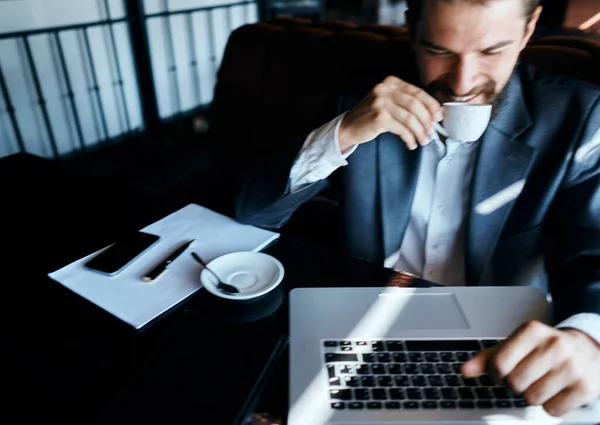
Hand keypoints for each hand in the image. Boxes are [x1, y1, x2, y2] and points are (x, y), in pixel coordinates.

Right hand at [338, 76, 442, 151]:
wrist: (348, 126)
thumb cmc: (370, 116)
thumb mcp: (387, 101)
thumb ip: (405, 102)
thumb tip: (432, 114)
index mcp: (390, 82)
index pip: (418, 92)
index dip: (431, 105)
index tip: (438, 116)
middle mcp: (385, 89)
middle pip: (416, 105)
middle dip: (427, 121)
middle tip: (431, 132)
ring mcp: (381, 102)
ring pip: (410, 118)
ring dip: (420, 132)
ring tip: (423, 140)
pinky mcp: (379, 117)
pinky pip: (402, 129)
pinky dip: (409, 138)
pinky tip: (411, 143)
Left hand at [462, 320, 599, 416]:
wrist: (588, 350)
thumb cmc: (545, 348)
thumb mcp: (517, 345)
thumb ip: (489, 357)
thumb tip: (464, 370)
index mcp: (532, 330)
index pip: (499, 363)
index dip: (497, 374)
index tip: (503, 373)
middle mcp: (553, 345)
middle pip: (515, 383)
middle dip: (516, 385)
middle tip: (528, 376)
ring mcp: (571, 366)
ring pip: (532, 398)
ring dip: (533, 396)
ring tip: (542, 381)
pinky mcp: (585, 387)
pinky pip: (552, 410)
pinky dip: (551, 406)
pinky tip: (557, 390)